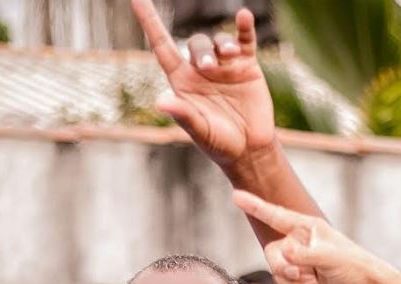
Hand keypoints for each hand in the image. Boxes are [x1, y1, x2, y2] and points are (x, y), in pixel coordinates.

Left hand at [132, 0, 275, 164]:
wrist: (250, 150)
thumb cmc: (218, 143)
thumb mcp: (199, 130)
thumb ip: (183, 114)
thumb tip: (160, 102)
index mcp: (182, 80)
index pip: (162, 46)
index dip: (150, 22)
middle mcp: (202, 69)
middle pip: (196, 44)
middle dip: (202, 51)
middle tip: (211, 69)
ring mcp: (226, 66)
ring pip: (218, 41)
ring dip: (222, 44)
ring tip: (229, 57)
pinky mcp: (247, 66)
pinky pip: (245, 40)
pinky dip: (244, 27)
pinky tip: (243, 17)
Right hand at [233, 191, 391, 283]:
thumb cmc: (355, 267)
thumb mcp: (331, 258)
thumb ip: (305, 255)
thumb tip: (284, 253)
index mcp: (307, 228)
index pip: (276, 216)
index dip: (255, 206)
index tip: (236, 195)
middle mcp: (300, 243)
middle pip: (271, 255)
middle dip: (283, 269)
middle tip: (303, 275)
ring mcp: (300, 263)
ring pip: (278, 275)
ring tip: (317, 283)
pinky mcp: (303, 281)